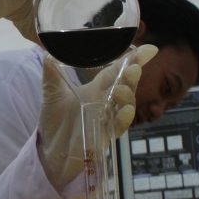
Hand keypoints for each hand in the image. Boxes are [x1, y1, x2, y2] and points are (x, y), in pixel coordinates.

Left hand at [36, 45, 157, 189]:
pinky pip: (117, 127)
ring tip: (121, 89)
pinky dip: (122, 119)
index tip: (149, 49)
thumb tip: (49, 52)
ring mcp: (106, 119)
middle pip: (125, 86)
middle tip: (133, 67)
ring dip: (127, 96)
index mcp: (96, 89)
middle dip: (132, 76)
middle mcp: (105, 102)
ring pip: (125, 106)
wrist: (48, 149)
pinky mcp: (102, 136)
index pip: (117, 71)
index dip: (132, 60)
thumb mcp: (51, 92)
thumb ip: (51, 72)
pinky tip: (124, 111)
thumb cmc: (54, 120)